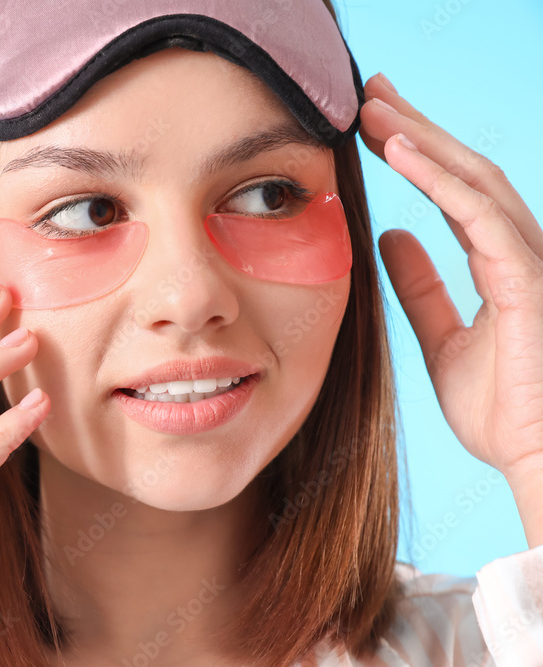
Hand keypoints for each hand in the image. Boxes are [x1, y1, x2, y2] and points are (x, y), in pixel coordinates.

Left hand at [358, 72, 542, 481]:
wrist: (536, 458)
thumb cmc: (502, 409)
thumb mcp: (442, 338)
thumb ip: (421, 286)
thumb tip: (390, 236)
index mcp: (498, 261)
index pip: (455, 190)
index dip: (416, 152)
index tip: (372, 123)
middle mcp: (519, 250)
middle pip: (465, 170)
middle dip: (416, 126)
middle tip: (367, 92)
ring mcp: (529, 260)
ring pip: (474, 178)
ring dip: (421, 138)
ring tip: (371, 107)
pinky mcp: (527, 279)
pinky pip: (479, 214)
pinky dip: (437, 178)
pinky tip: (397, 149)